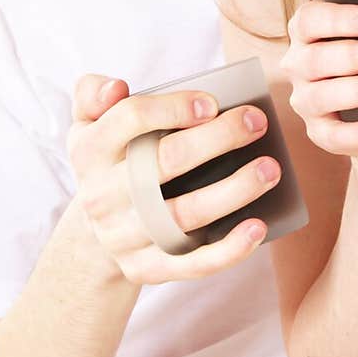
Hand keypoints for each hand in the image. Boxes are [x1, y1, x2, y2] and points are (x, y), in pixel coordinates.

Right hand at [67, 75, 281, 283]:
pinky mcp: (145, 269)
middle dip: (218, 138)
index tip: (213, 102)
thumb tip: (116, 87)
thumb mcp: (88, 124)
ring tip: (269, 169)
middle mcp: (102, 195)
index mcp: (89, 150)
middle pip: (165, 162)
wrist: (92, 234)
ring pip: (183, 215)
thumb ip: (94, 94)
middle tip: (257, 122)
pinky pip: (191, 265)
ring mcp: (123, 236)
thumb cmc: (110, 163)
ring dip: (234, 191)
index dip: (174, 107)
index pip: (131, 118)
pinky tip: (259, 227)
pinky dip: (228, 250)